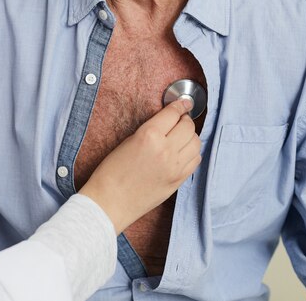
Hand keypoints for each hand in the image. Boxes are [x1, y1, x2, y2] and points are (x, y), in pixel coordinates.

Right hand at [79, 98, 200, 234]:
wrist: (110, 202)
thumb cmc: (111, 173)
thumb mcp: (127, 142)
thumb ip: (149, 131)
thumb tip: (167, 123)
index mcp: (149, 136)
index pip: (172, 114)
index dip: (179, 105)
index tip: (182, 103)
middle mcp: (165, 150)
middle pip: (188, 127)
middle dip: (185, 120)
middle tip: (180, 120)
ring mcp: (174, 166)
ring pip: (196, 143)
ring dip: (191, 136)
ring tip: (182, 136)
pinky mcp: (178, 180)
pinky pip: (195, 160)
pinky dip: (192, 152)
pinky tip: (183, 152)